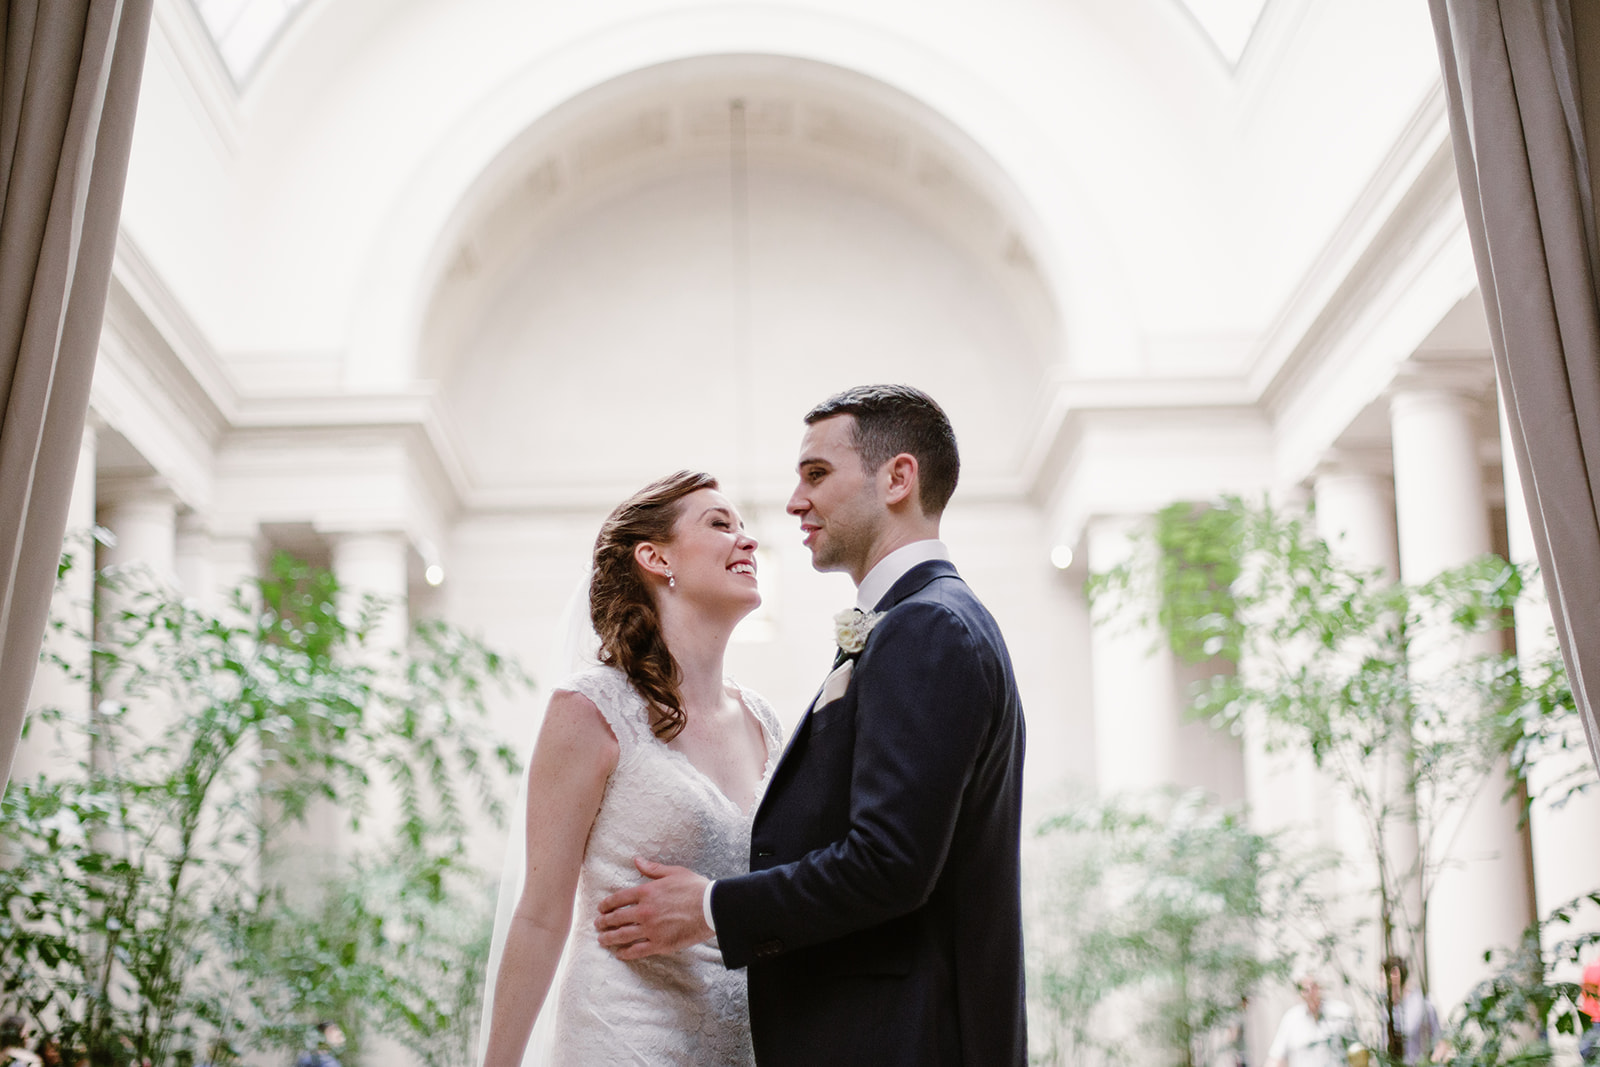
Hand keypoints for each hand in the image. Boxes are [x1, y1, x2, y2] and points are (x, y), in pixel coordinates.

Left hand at [594, 857, 711, 959]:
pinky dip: (626, 953)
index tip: (600, 909)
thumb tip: (637, 860)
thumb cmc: (695, 888)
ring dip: (609, 938)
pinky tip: (620, 954)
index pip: (618, 899)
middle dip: (604, 922)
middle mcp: (644, 911)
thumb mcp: (673, 872)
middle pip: (617, 918)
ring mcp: (651, 929)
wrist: (711, 908)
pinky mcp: (660, 944)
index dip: (606, 904)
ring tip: (602, 940)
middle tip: (597, 925)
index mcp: (646, 892)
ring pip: (623, 936)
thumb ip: (652, 869)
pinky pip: (637, 950)